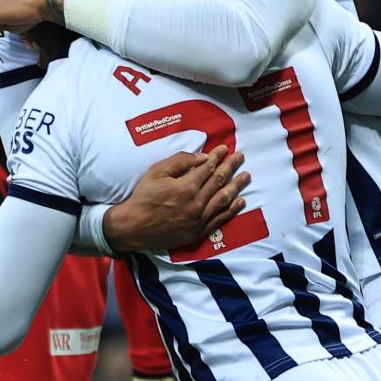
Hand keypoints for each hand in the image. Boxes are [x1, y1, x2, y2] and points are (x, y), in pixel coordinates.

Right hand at [105, 145, 249, 253]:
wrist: (134, 227)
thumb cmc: (144, 197)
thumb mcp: (156, 172)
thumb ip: (180, 162)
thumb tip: (203, 157)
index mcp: (186, 187)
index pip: (208, 168)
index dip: (218, 157)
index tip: (225, 149)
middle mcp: (197, 203)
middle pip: (220, 181)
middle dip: (232, 167)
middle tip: (241, 157)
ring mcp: (199, 219)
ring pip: (224, 200)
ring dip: (237, 186)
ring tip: (246, 176)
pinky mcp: (199, 232)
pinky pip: (220, 219)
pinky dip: (232, 209)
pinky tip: (240, 201)